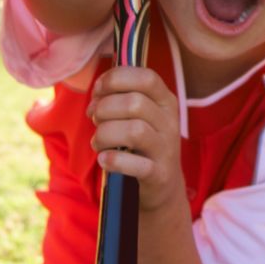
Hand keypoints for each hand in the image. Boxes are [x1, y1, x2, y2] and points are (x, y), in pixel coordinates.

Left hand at [88, 65, 182, 211]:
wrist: (163, 185)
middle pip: (135, 103)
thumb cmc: (142, 144)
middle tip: (94, 119)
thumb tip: (97, 92)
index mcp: (166, 102)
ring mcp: (166, 150)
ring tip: (98, 142)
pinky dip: (114, 161)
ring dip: (106, 134)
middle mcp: (169, 123)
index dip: (116, 79)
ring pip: (135, 131)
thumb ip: (120, 98)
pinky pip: (136, 165)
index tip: (98, 90)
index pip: (146, 78)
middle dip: (104, 108)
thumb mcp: (140, 116)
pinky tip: (104, 160)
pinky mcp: (159, 175)